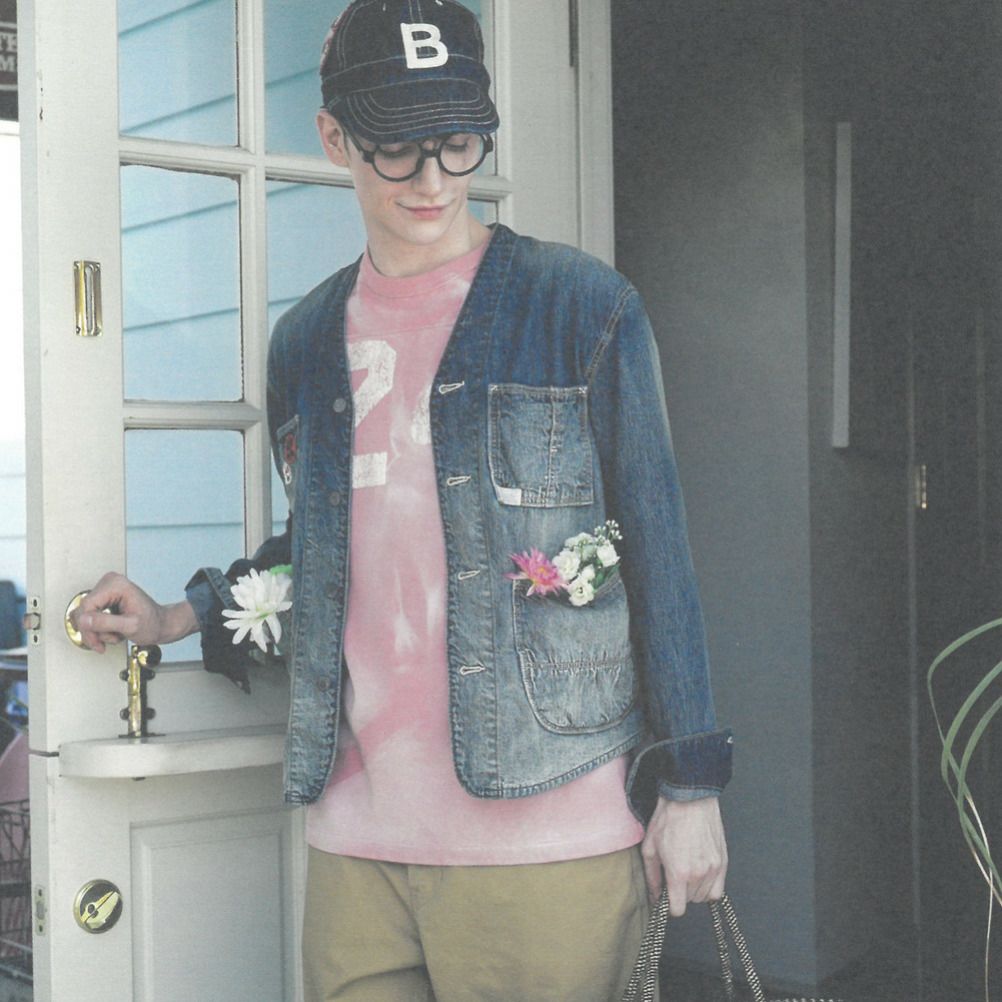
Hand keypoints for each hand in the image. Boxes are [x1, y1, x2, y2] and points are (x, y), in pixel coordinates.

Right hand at [70, 572, 197, 652]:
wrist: (161, 624)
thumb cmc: (152, 623)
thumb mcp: (131, 626)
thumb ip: (106, 623)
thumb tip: (83, 620)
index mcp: (116, 584)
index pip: (86, 607)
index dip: (88, 627)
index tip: (98, 642)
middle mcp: (109, 583)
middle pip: (83, 612)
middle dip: (95, 631)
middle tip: (110, 640)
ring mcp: (105, 590)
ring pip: (85, 617)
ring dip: (98, 632)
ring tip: (116, 634)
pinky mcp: (103, 599)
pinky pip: (90, 617)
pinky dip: (100, 629)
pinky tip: (113, 631)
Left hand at [640, 795, 726, 916]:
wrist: (689, 798)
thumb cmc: (668, 819)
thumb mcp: (650, 848)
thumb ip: (652, 878)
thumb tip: (655, 898)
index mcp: (679, 872)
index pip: (677, 909)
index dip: (669, 906)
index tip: (666, 897)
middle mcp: (699, 874)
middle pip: (690, 902)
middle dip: (680, 894)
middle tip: (674, 876)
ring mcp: (713, 868)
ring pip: (704, 897)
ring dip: (694, 891)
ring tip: (687, 872)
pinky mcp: (723, 862)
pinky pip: (718, 890)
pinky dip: (709, 888)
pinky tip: (700, 875)